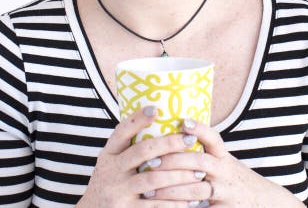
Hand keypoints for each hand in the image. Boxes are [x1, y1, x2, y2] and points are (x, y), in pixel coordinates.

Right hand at [76, 106, 206, 206]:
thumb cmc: (112, 182)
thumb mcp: (112, 163)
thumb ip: (130, 148)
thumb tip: (160, 118)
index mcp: (109, 154)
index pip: (121, 132)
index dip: (137, 119)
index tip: (156, 108)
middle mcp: (111, 170)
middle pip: (142, 151)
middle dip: (169, 143)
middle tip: (190, 139)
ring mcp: (118, 191)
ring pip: (153, 179)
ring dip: (179, 175)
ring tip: (198, 172)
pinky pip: (154, 205)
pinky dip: (174, 202)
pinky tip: (190, 199)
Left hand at [151, 119, 304, 206]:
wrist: (262, 201)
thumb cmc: (232, 179)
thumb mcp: (223, 162)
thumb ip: (203, 153)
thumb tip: (171, 134)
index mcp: (223, 157)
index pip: (214, 139)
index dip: (199, 129)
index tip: (183, 122)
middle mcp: (225, 172)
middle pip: (199, 163)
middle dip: (173, 162)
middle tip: (150, 162)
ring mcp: (225, 192)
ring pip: (195, 190)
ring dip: (170, 191)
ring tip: (149, 191)